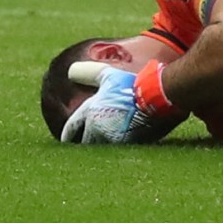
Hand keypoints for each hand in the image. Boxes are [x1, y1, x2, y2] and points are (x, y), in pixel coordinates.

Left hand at [62, 62, 179, 144]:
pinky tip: (122, 151)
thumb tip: (71, 71)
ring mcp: (113, 138)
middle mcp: (97, 127)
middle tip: (86, 147)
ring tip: (104, 151)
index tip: (66, 141)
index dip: (68, 134)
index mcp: (90, 111)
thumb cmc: (132, 85)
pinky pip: (119, 152)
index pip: (72, 127)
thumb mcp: (108, 75)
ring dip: (102, 149)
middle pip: (86, 142)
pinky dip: (118, 152)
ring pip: (101, 149)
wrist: (156, 97)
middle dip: (86, 143)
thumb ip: (89, 73)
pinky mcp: (129, 146)